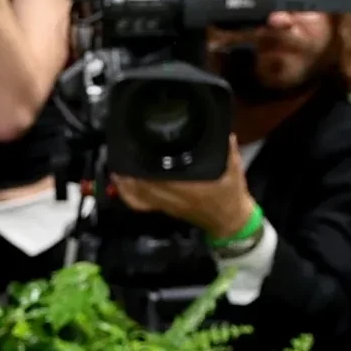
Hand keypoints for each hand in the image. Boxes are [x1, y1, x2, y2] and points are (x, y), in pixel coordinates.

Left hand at [109, 146, 254, 236]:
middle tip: (121, 148)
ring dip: (125, 180)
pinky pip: (141, 203)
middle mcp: (176, 197)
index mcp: (192, 187)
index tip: (135, 146)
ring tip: (117, 164)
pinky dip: (128, 193)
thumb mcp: (233, 167)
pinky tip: (122, 182)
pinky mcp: (164, 209)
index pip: (162, 177)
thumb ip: (227, 147)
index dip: (145, 165)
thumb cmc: (231, 195)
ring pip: (138, 194)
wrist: (231, 221)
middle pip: (143, 184)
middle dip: (129, 168)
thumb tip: (222, 128)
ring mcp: (168, 205)